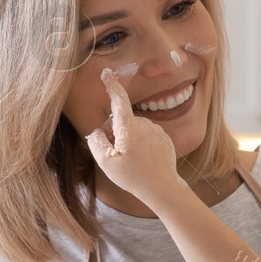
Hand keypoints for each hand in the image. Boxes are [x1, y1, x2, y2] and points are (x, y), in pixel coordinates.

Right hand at [85, 70, 184, 205]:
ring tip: (131, 161)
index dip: (111, 86)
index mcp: (128, 126)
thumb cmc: (133, 176)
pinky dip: (141, 144)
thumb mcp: (105, 162)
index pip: (118, 99)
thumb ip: (96, 141)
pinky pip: (147, 136)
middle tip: (116, 154)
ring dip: (128, 139)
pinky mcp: (164, 139)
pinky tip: (143, 161)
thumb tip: (98, 132)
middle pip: (122, 120)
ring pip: (134, 129)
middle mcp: (144, 123)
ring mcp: (156, 130)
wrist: (162, 188)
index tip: (107, 74)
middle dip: (115, 132)